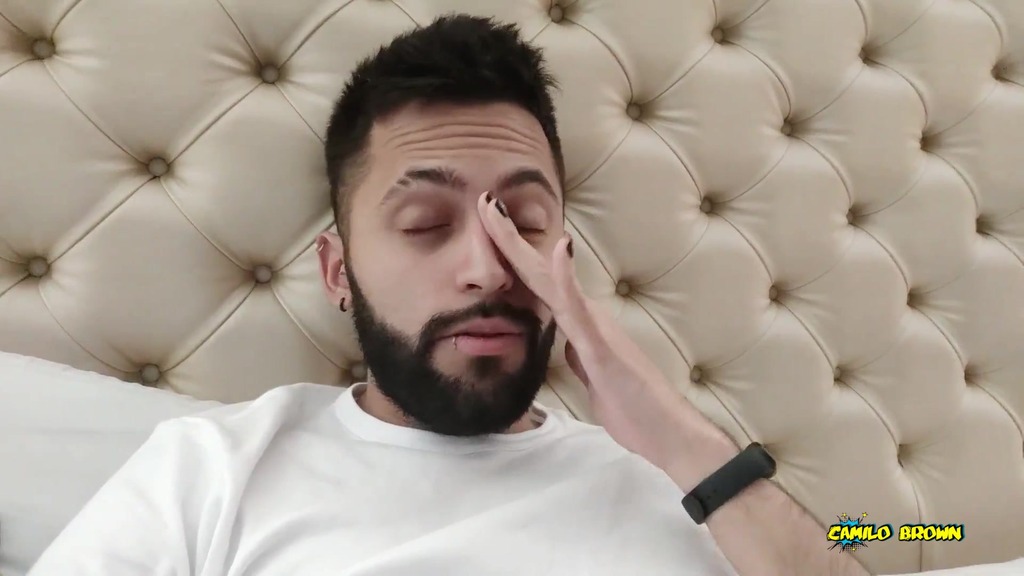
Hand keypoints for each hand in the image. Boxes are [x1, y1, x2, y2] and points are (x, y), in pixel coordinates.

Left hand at [476, 192, 734, 477]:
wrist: (665, 431)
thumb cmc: (631, 405)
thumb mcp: (592, 376)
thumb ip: (578, 354)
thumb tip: (565, 342)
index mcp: (580, 324)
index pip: (537, 284)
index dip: (512, 255)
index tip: (488, 225)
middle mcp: (586, 316)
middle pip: (538, 270)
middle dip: (507, 237)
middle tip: (484, 201)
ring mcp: (594, 328)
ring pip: (551, 280)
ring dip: (523, 246)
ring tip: (499, 215)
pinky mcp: (601, 346)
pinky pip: (579, 311)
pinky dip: (566, 279)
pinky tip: (558, 252)